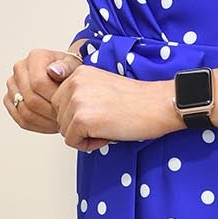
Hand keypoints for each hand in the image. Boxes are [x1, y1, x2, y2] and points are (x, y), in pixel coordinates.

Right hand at [4, 47, 82, 134]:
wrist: (62, 77)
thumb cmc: (68, 71)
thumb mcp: (74, 66)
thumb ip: (67, 67)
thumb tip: (54, 71)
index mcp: (35, 57)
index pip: (38, 83)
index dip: (54, 97)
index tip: (67, 103)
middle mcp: (20, 69)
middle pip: (31, 99)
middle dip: (50, 111)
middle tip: (65, 116)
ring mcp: (12, 85)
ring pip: (25, 112)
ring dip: (45, 121)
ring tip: (60, 121)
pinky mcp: (9, 100)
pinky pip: (21, 120)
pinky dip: (38, 126)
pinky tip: (51, 124)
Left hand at [49, 64, 179, 151]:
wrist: (158, 105)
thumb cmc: (137, 100)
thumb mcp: (101, 86)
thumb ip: (81, 94)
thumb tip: (65, 116)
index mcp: (78, 73)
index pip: (60, 103)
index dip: (79, 114)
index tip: (101, 112)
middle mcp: (74, 83)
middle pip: (59, 117)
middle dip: (78, 126)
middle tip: (105, 122)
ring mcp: (76, 101)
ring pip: (65, 131)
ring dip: (85, 135)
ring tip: (108, 127)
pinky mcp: (81, 119)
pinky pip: (73, 142)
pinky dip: (89, 145)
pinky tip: (108, 134)